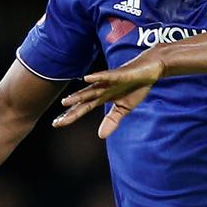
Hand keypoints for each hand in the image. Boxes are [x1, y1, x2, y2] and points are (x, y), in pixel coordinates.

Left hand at [51, 54, 165, 136]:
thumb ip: (112, 121)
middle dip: (70, 111)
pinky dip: (97, 77)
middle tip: (56, 122)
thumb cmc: (136, 86)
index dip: (71, 115)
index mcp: (102, 97)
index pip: (83, 108)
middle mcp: (102, 89)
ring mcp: (109, 81)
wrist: (150, 69)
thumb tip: (101, 136)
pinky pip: (106, 76)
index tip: (57, 124)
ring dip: (78, 95)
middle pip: (83, 101)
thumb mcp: (124, 108)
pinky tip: (87, 79)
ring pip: (91, 90)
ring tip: (65, 102)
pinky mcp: (118, 74)